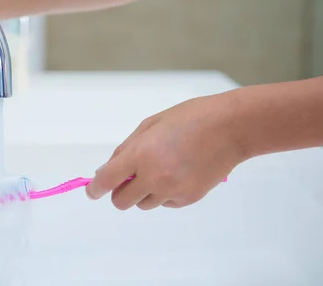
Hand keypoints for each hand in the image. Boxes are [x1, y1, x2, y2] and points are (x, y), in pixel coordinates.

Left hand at [86, 93, 247, 209]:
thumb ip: (126, 149)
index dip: (94, 189)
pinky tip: (177, 172)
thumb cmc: (190, 118)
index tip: (92, 191)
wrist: (230, 128)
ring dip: (143, 192)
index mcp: (141, 155)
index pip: (106, 181)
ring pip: (143, 204)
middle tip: (128, 177)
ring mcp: (172, 190)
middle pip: (121, 201)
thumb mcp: (150, 125)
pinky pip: (165, 203)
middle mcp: (154, 177)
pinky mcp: (188, 199)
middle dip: (119, 191)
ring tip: (160, 168)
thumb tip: (107, 170)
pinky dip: (164, 193)